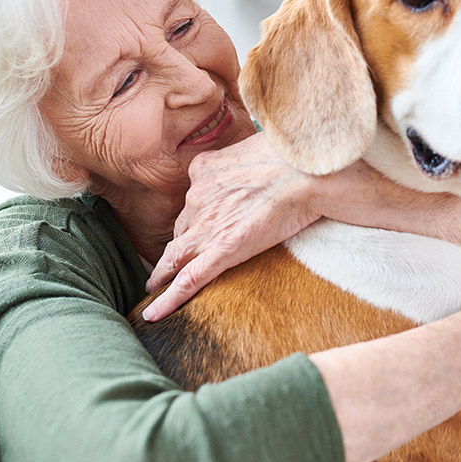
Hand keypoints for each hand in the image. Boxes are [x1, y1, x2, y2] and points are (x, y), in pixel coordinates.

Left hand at [143, 133, 319, 321]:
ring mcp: (207, 226)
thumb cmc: (295, 157)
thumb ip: (247, 159)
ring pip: (176, 255)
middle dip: (177, 245)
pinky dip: (168, 299)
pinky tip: (155, 314)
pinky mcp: (223, 251)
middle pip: (182, 229)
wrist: (307, 172)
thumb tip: (258, 163)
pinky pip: (188, 280)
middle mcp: (198, 197)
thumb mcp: (259, 146)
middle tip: (170, 262)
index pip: (194, 201)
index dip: (191, 218)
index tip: (190, 228)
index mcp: (205, 170)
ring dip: (163, 273)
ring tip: (153, 288)